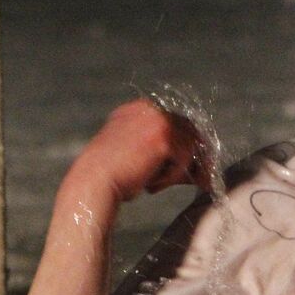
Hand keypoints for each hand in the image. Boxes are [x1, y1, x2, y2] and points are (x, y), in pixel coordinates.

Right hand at [65, 99, 210, 207]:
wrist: (92, 183)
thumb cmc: (111, 176)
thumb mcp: (135, 153)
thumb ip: (161, 150)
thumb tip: (198, 167)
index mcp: (139, 109)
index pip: (178, 122)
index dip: (188, 144)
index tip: (195, 165)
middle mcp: (149, 109)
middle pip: (190, 131)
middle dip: (197, 157)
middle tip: (202, 180)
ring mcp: (158, 121)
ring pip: (189, 148)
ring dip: (179, 172)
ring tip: (154, 185)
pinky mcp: (163, 138)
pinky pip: (184, 161)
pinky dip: (171, 178)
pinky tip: (150, 185)